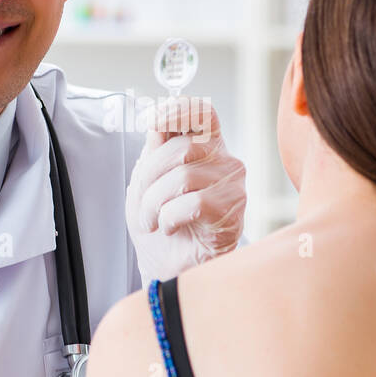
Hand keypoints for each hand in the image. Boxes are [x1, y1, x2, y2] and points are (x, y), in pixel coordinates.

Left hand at [125, 97, 246, 285]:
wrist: (167, 266)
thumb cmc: (160, 222)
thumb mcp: (145, 182)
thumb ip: (154, 150)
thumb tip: (158, 123)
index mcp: (204, 146)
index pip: (202, 112)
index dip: (178, 110)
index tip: (153, 123)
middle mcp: (223, 160)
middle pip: (181, 148)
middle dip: (149, 177)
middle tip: (142, 203)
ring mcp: (232, 185)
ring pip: (184, 177)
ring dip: (155, 203)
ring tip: (153, 220)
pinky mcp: (233, 211)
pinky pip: (194, 203)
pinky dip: (170, 217)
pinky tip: (169, 227)